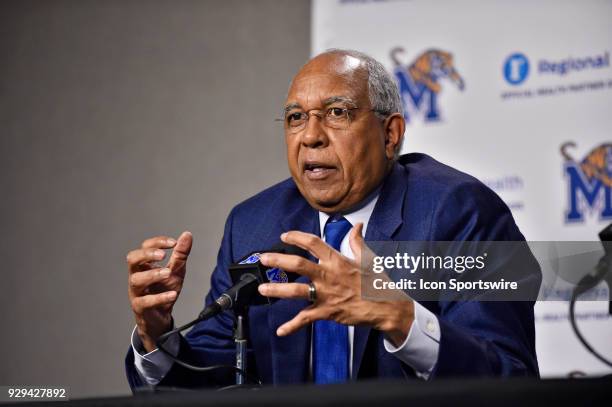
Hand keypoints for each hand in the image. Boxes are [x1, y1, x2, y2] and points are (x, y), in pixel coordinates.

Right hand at [126, 231, 192, 351]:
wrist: (161, 318)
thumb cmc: (164, 291)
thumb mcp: (176, 271)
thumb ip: (180, 254)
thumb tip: (187, 234)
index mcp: (144, 265)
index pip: (144, 247)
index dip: (157, 242)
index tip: (173, 243)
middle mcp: (137, 276)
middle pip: (132, 260)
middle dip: (147, 255)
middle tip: (162, 255)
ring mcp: (137, 292)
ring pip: (136, 280)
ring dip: (152, 275)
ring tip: (168, 273)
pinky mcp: (140, 307)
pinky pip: (145, 302)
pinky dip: (159, 297)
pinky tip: (172, 294)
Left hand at [257, 224, 413, 346]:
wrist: (387, 307)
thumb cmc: (377, 283)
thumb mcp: (368, 258)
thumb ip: (357, 242)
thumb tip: (357, 227)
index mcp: (337, 260)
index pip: (313, 243)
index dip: (297, 237)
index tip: (285, 235)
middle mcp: (328, 275)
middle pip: (298, 264)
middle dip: (278, 260)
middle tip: (263, 258)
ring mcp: (326, 294)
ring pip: (296, 290)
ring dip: (277, 290)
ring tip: (262, 289)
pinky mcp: (327, 312)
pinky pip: (306, 319)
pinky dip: (292, 326)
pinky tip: (280, 330)